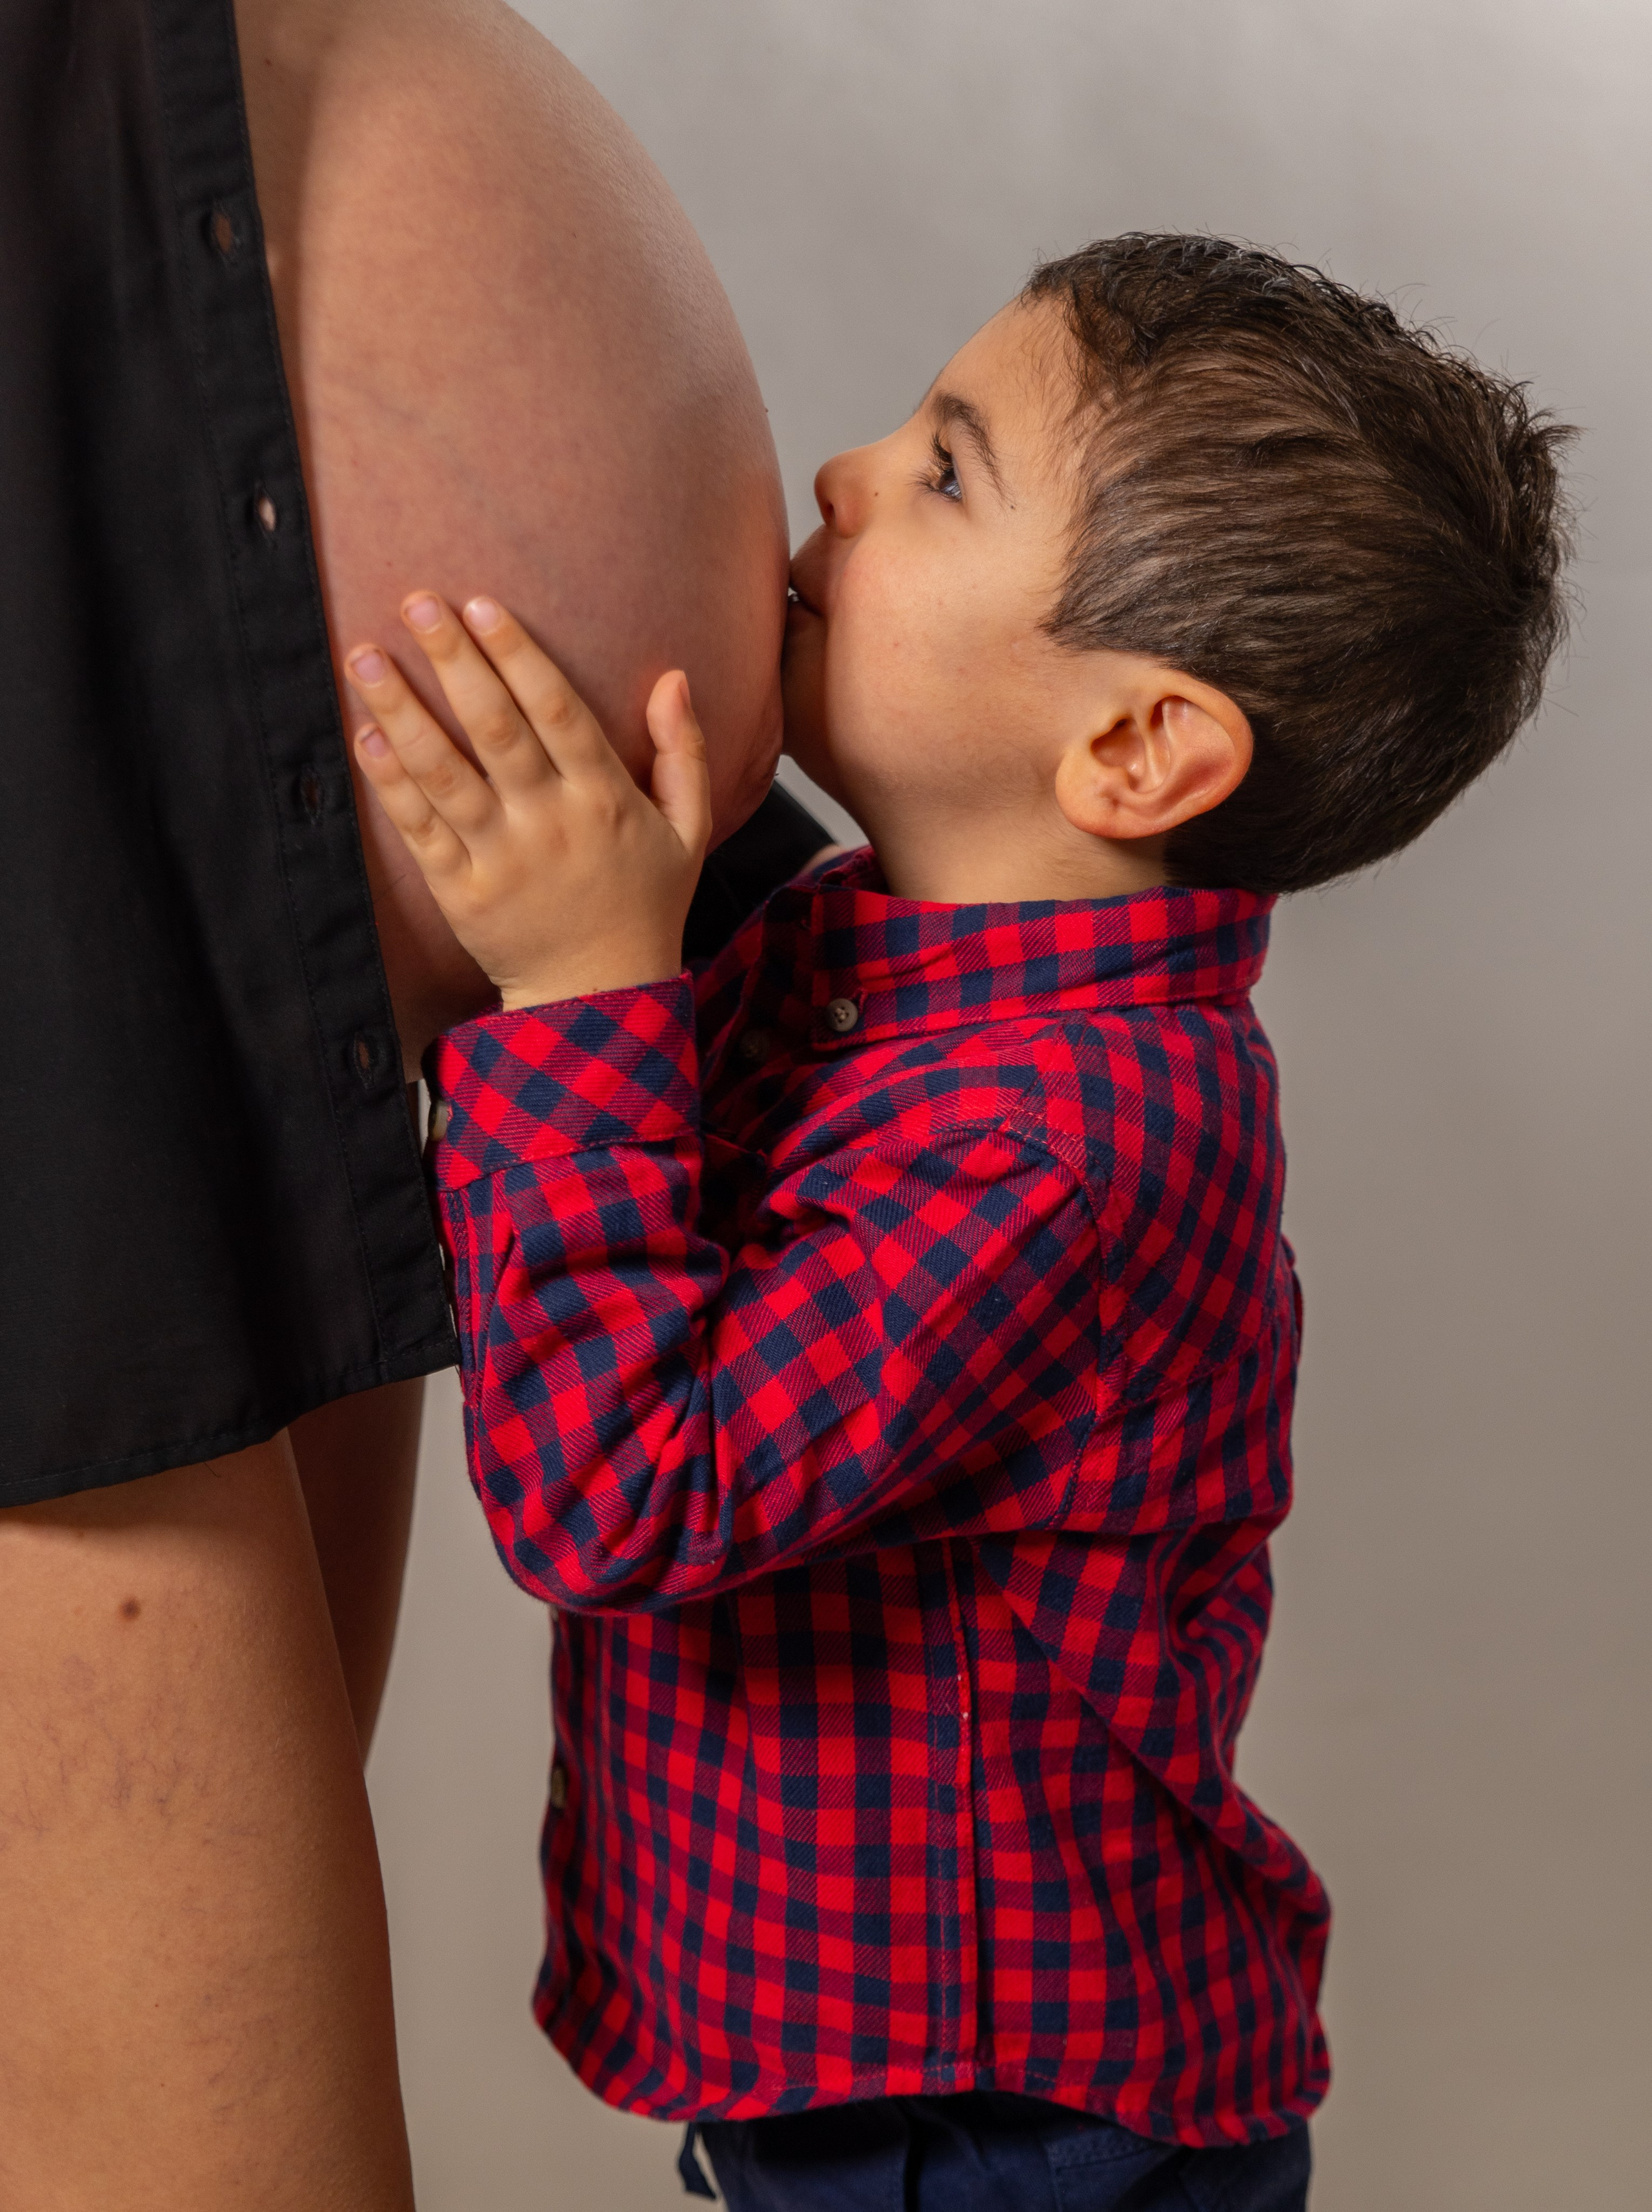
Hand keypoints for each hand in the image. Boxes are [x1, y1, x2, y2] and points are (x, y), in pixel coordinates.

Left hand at [346, 594, 709, 1009]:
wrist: (600, 998)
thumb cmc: (644, 905)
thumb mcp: (689, 830)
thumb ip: (685, 752)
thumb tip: (675, 678)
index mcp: (605, 800)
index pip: (558, 711)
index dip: (518, 654)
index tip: (482, 605)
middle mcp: (551, 824)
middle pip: (496, 728)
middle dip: (453, 661)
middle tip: (416, 603)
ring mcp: (502, 859)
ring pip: (445, 773)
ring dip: (403, 711)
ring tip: (365, 657)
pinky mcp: (461, 893)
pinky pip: (420, 830)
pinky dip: (391, 782)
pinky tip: (366, 735)